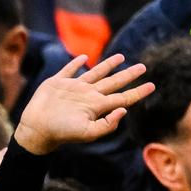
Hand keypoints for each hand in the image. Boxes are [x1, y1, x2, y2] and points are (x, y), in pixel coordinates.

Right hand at [12, 55, 153, 154]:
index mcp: (97, 106)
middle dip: (129, 74)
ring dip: (109, 65)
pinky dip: (76, 63)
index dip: (138, 92)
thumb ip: (108, 124)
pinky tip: (83, 57)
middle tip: (143, 66)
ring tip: (121, 57)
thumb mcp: (88, 133)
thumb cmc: (62, 133)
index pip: (123, 97)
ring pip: (96, 73)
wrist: (37, 129)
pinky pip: (69, 69)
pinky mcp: (58, 82)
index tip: (153, 86)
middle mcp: (89, 95)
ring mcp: (74, 88)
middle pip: (114, 82)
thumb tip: (124, 110)